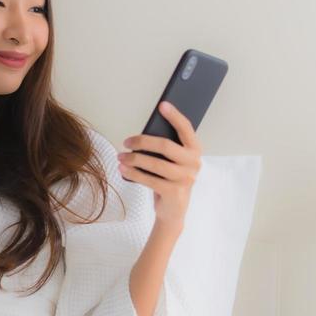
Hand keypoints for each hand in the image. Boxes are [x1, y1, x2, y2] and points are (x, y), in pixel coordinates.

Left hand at [118, 101, 200, 229]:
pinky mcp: (174, 192)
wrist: (173, 210)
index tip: (162, 105)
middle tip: (127, 142)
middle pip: (165, 146)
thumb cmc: (170, 179)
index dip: (174, 116)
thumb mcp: (172, 161)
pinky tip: (123, 169)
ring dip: (134, 159)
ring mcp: (185, 179)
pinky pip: (149, 179)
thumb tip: (146, 132)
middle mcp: (194, 163)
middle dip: (142, 142)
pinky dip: (133, 174)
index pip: (186, 128)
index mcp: (195, 150)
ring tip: (120, 157)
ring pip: (155, 164)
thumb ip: (166, 147)